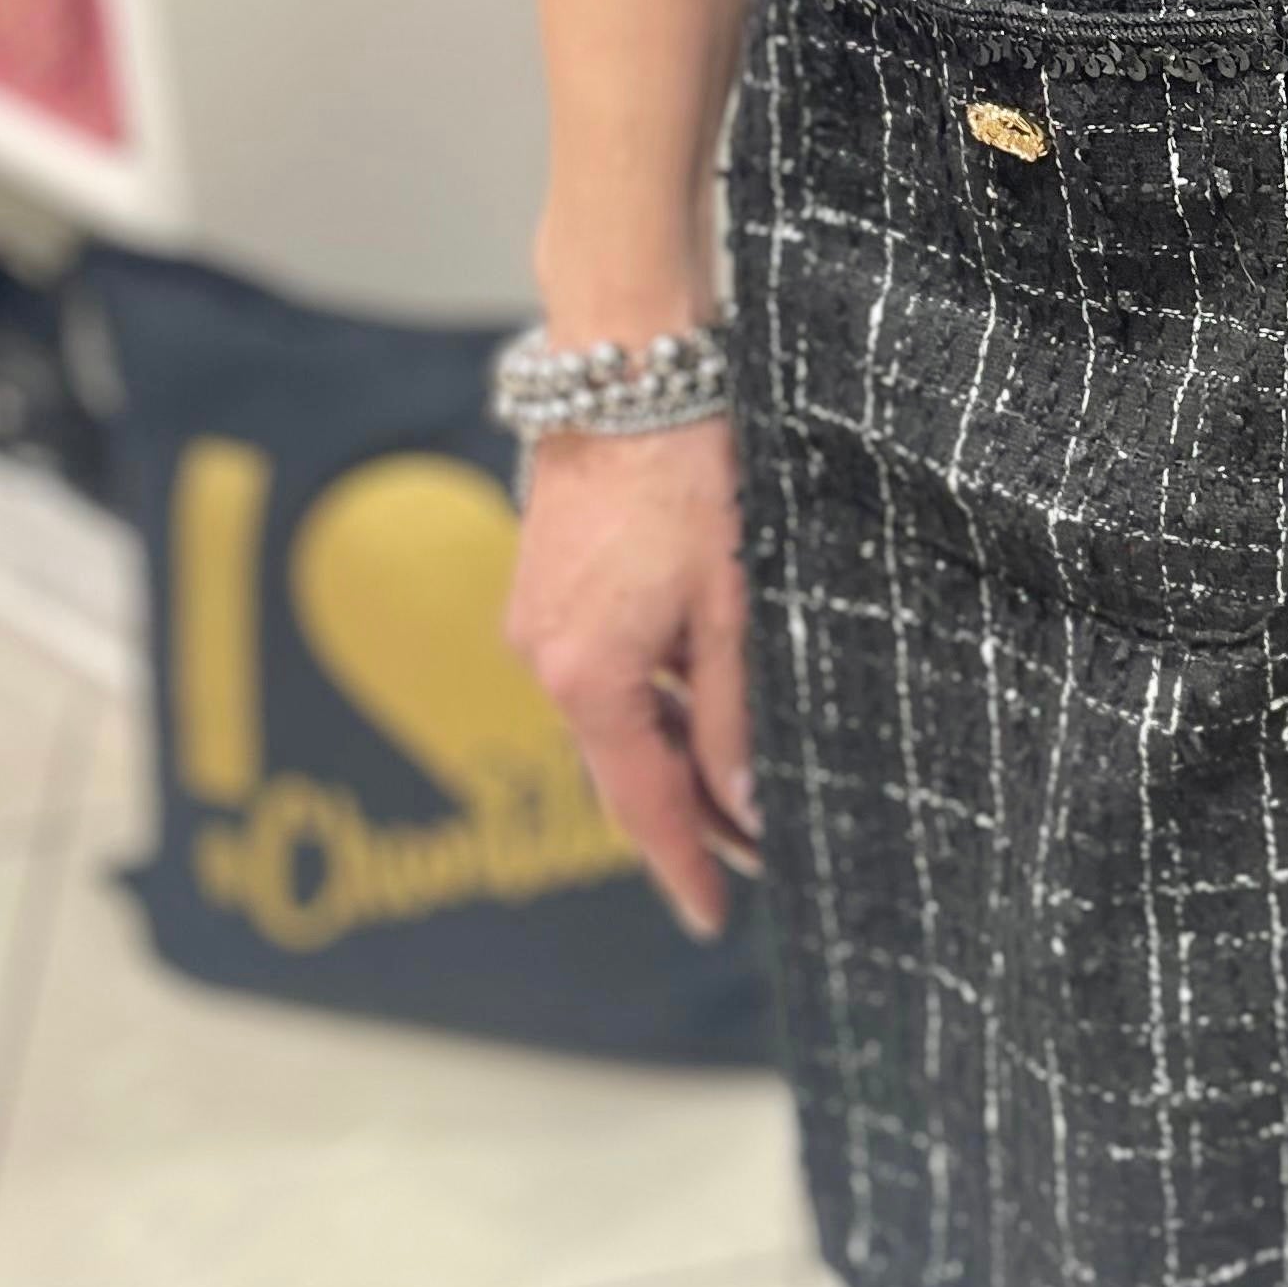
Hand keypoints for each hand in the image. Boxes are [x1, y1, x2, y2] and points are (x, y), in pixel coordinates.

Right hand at [502, 417, 755, 940]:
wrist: (625, 370)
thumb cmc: (689, 475)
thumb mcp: (734, 602)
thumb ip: (733, 709)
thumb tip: (742, 801)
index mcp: (587, 677)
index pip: (642, 803)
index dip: (683, 863)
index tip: (712, 916)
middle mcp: (546, 659)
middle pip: (622, 767)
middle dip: (685, 816)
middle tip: (749, 859)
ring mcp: (539, 620)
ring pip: (612, 718)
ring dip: (670, 755)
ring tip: (736, 789)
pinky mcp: (547, 584)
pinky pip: (601, 670)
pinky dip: (647, 701)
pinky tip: (693, 703)